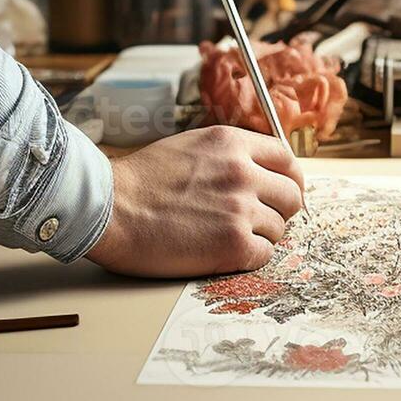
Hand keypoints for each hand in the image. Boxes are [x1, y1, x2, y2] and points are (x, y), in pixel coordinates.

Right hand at [84, 126, 304, 277]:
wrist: (109, 209)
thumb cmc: (139, 182)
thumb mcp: (190, 146)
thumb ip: (228, 155)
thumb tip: (258, 172)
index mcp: (232, 143)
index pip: (286, 159)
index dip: (289, 179)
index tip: (283, 192)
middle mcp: (243, 172)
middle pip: (292, 195)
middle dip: (279, 210)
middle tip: (258, 221)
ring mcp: (241, 209)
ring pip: (279, 228)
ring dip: (259, 235)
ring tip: (225, 236)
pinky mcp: (234, 244)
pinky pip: (264, 254)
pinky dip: (248, 257)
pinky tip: (222, 253)